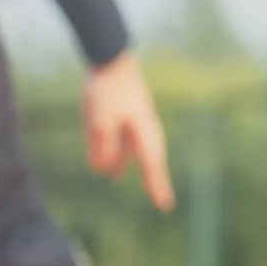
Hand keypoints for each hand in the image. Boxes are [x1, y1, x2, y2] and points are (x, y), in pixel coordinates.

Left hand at [83, 51, 174, 210]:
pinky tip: (114, 162)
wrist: (110, 59)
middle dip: (152, 180)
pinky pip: (124, 139)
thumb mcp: (100, 124)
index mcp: (142, 132)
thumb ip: (104, 149)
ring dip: (128, 165)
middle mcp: (143, 129)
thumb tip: (104, 171)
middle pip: (148, 160)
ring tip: (120, 180)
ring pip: (132, 150)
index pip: (152, 167)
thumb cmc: (107, 91)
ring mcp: (135, 119)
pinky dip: (120, 153)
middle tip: (162, 201)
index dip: (158, 187)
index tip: (165, 206)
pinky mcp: (124, 112)